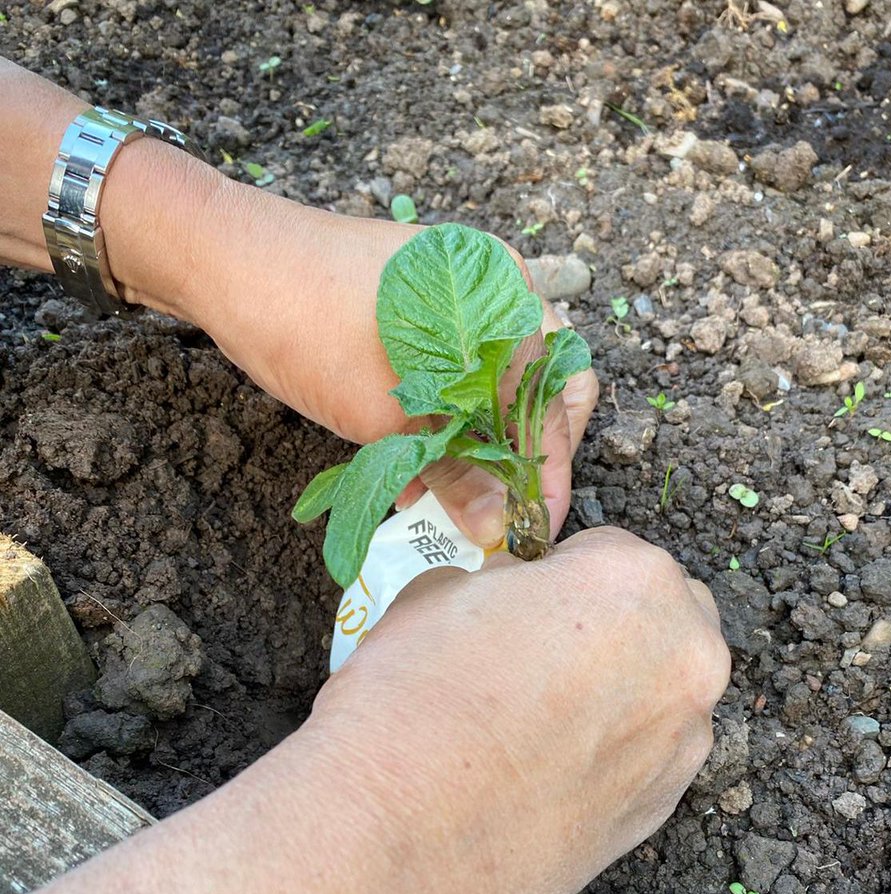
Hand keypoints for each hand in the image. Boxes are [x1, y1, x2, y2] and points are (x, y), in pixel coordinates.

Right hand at [0, 527, 726, 893]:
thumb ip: (490, 562)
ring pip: (649, 688)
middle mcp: (679, 670)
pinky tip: (516, 768)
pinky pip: (638, 754)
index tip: (507, 590)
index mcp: (632, 591)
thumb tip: (498, 541)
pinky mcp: (649, 820)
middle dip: (586, 621)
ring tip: (502, 716)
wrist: (372, 868)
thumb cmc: (384, 711)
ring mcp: (674, 754)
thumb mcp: (427, 593)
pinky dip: (596, 747)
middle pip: (650, 615)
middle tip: (504, 651)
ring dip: (595, 686)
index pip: (617, 546)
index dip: (553, 568)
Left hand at [180, 189, 597, 546]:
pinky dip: (447, 417)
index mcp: (508, 301)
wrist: (227, 265)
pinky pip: (457, 369)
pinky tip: (418, 463)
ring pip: (496, 384)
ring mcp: (460, 293)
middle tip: (501, 509)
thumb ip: (454, 472)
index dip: (550, 472)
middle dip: (521, 455)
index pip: (560, 400)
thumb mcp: (386, 419)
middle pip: (540, 388)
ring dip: (481, 443)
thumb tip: (498, 529)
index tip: (534, 526)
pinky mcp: (423, 307)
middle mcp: (498, 288)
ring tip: (452, 498)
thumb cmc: (310, 330)